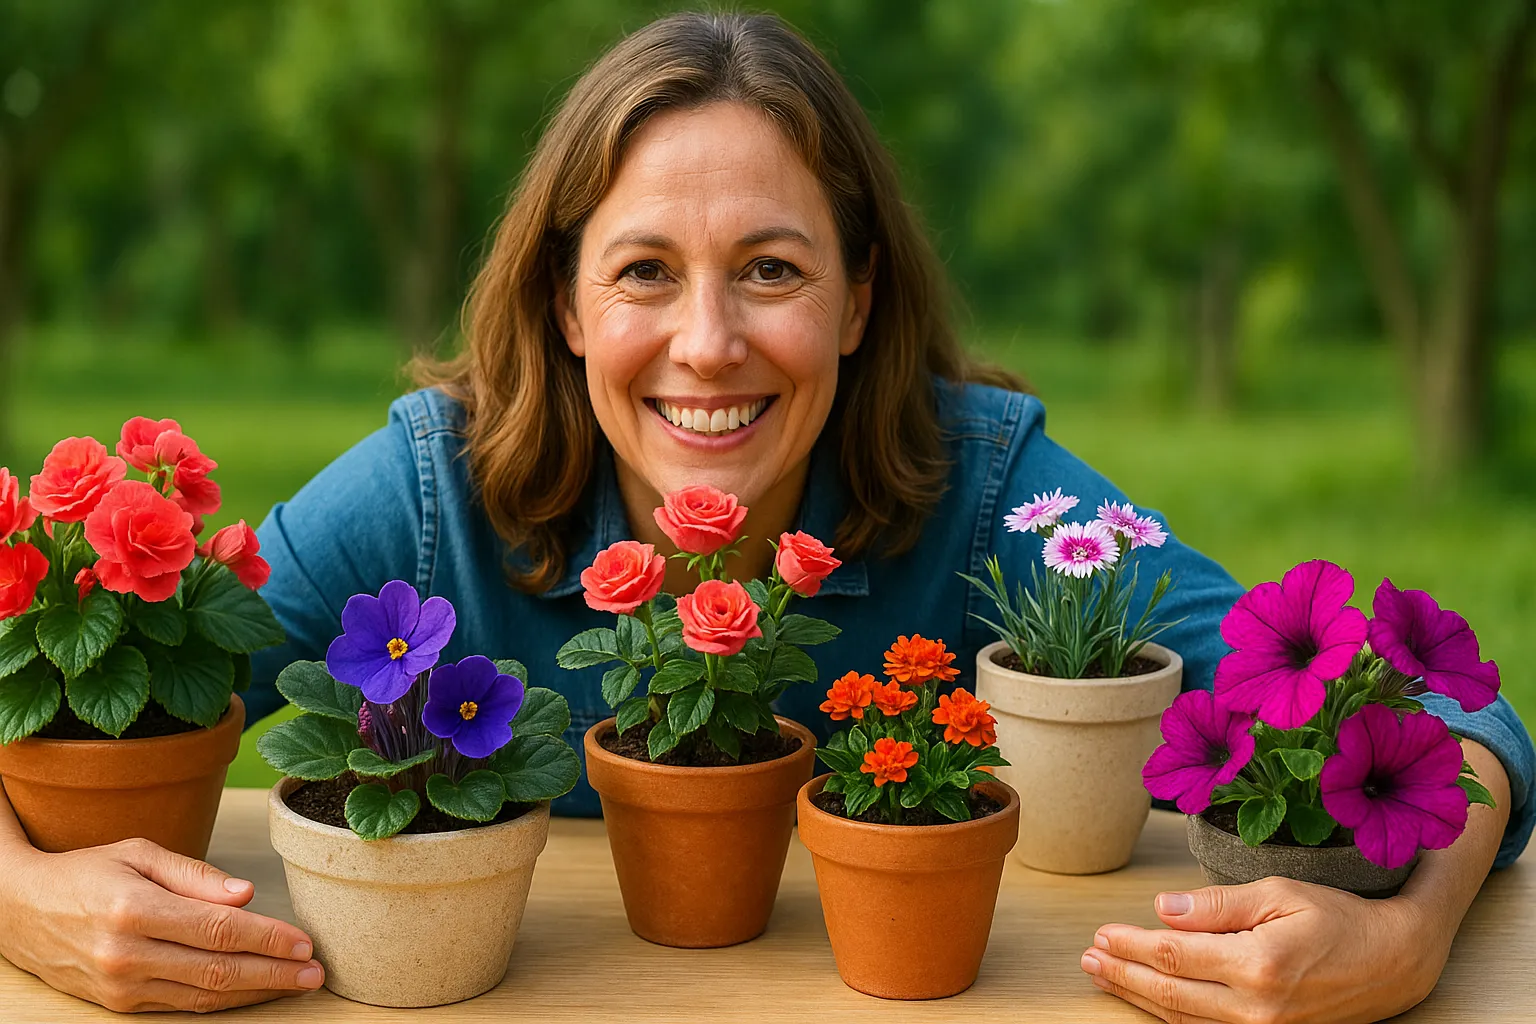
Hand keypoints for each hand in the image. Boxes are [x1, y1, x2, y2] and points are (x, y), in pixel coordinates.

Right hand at [0, 836, 323, 1012]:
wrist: (19, 911)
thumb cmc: (86, 872)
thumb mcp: (139, 853)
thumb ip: (195, 875)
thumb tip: (246, 894)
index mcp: (134, 909)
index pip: (217, 930)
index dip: (266, 939)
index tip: (303, 942)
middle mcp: (126, 954)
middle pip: (216, 969)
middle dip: (273, 973)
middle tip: (314, 972)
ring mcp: (120, 985)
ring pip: (202, 995)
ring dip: (254, 993)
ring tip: (295, 985)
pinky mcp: (117, 1004)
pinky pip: (180, 1005)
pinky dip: (221, 1000)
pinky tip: (252, 991)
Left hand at [1080, 877, 1447, 1023]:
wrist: (1393, 962)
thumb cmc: (1336, 919)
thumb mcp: (1278, 893)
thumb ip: (1217, 904)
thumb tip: (1163, 909)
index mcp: (1258, 964)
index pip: (1174, 955)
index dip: (1131, 945)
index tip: (1102, 933)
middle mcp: (1258, 1007)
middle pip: (1170, 992)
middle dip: (1123, 974)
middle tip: (1089, 958)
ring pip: (1183, 1019)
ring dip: (1138, 997)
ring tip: (1104, 977)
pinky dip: (1171, 1017)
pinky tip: (1147, 1001)